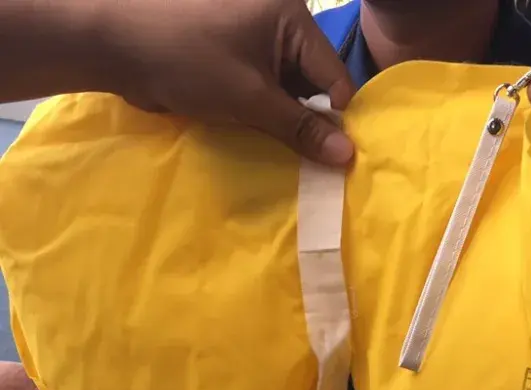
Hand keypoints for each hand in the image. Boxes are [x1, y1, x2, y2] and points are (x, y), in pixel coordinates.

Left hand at [97, 0, 355, 165]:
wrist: (115, 45)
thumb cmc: (187, 62)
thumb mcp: (250, 99)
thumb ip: (301, 128)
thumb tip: (348, 155)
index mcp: (291, 16)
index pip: (334, 75)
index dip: (336, 119)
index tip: (334, 159)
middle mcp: (277, 21)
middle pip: (313, 82)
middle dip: (309, 121)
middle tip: (309, 164)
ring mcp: (253, 37)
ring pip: (287, 90)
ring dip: (284, 122)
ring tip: (284, 155)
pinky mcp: (231, 55)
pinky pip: (262, 89)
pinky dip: (263, 114)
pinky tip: (260, 138)